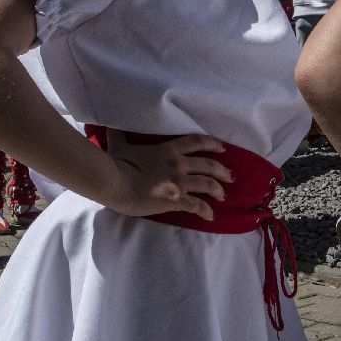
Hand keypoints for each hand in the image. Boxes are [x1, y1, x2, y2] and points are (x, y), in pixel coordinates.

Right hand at [103, 134, 231, 220]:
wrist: (114, 181)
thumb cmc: (115, 163)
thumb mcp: (119, 144)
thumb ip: (119, 134)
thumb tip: (110, 124)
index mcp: (168, 149)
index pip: (196, 142)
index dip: (212, 144)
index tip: (222, 147)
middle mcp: (178, 163)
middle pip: (209, 165)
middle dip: (222, 171)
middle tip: (230, 176)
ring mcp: (179, 181)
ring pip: (208, 184)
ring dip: (218, 190)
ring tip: (223, 195)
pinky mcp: (175, 199)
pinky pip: (197, 205)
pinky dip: (206, 211)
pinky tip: (210, 216)